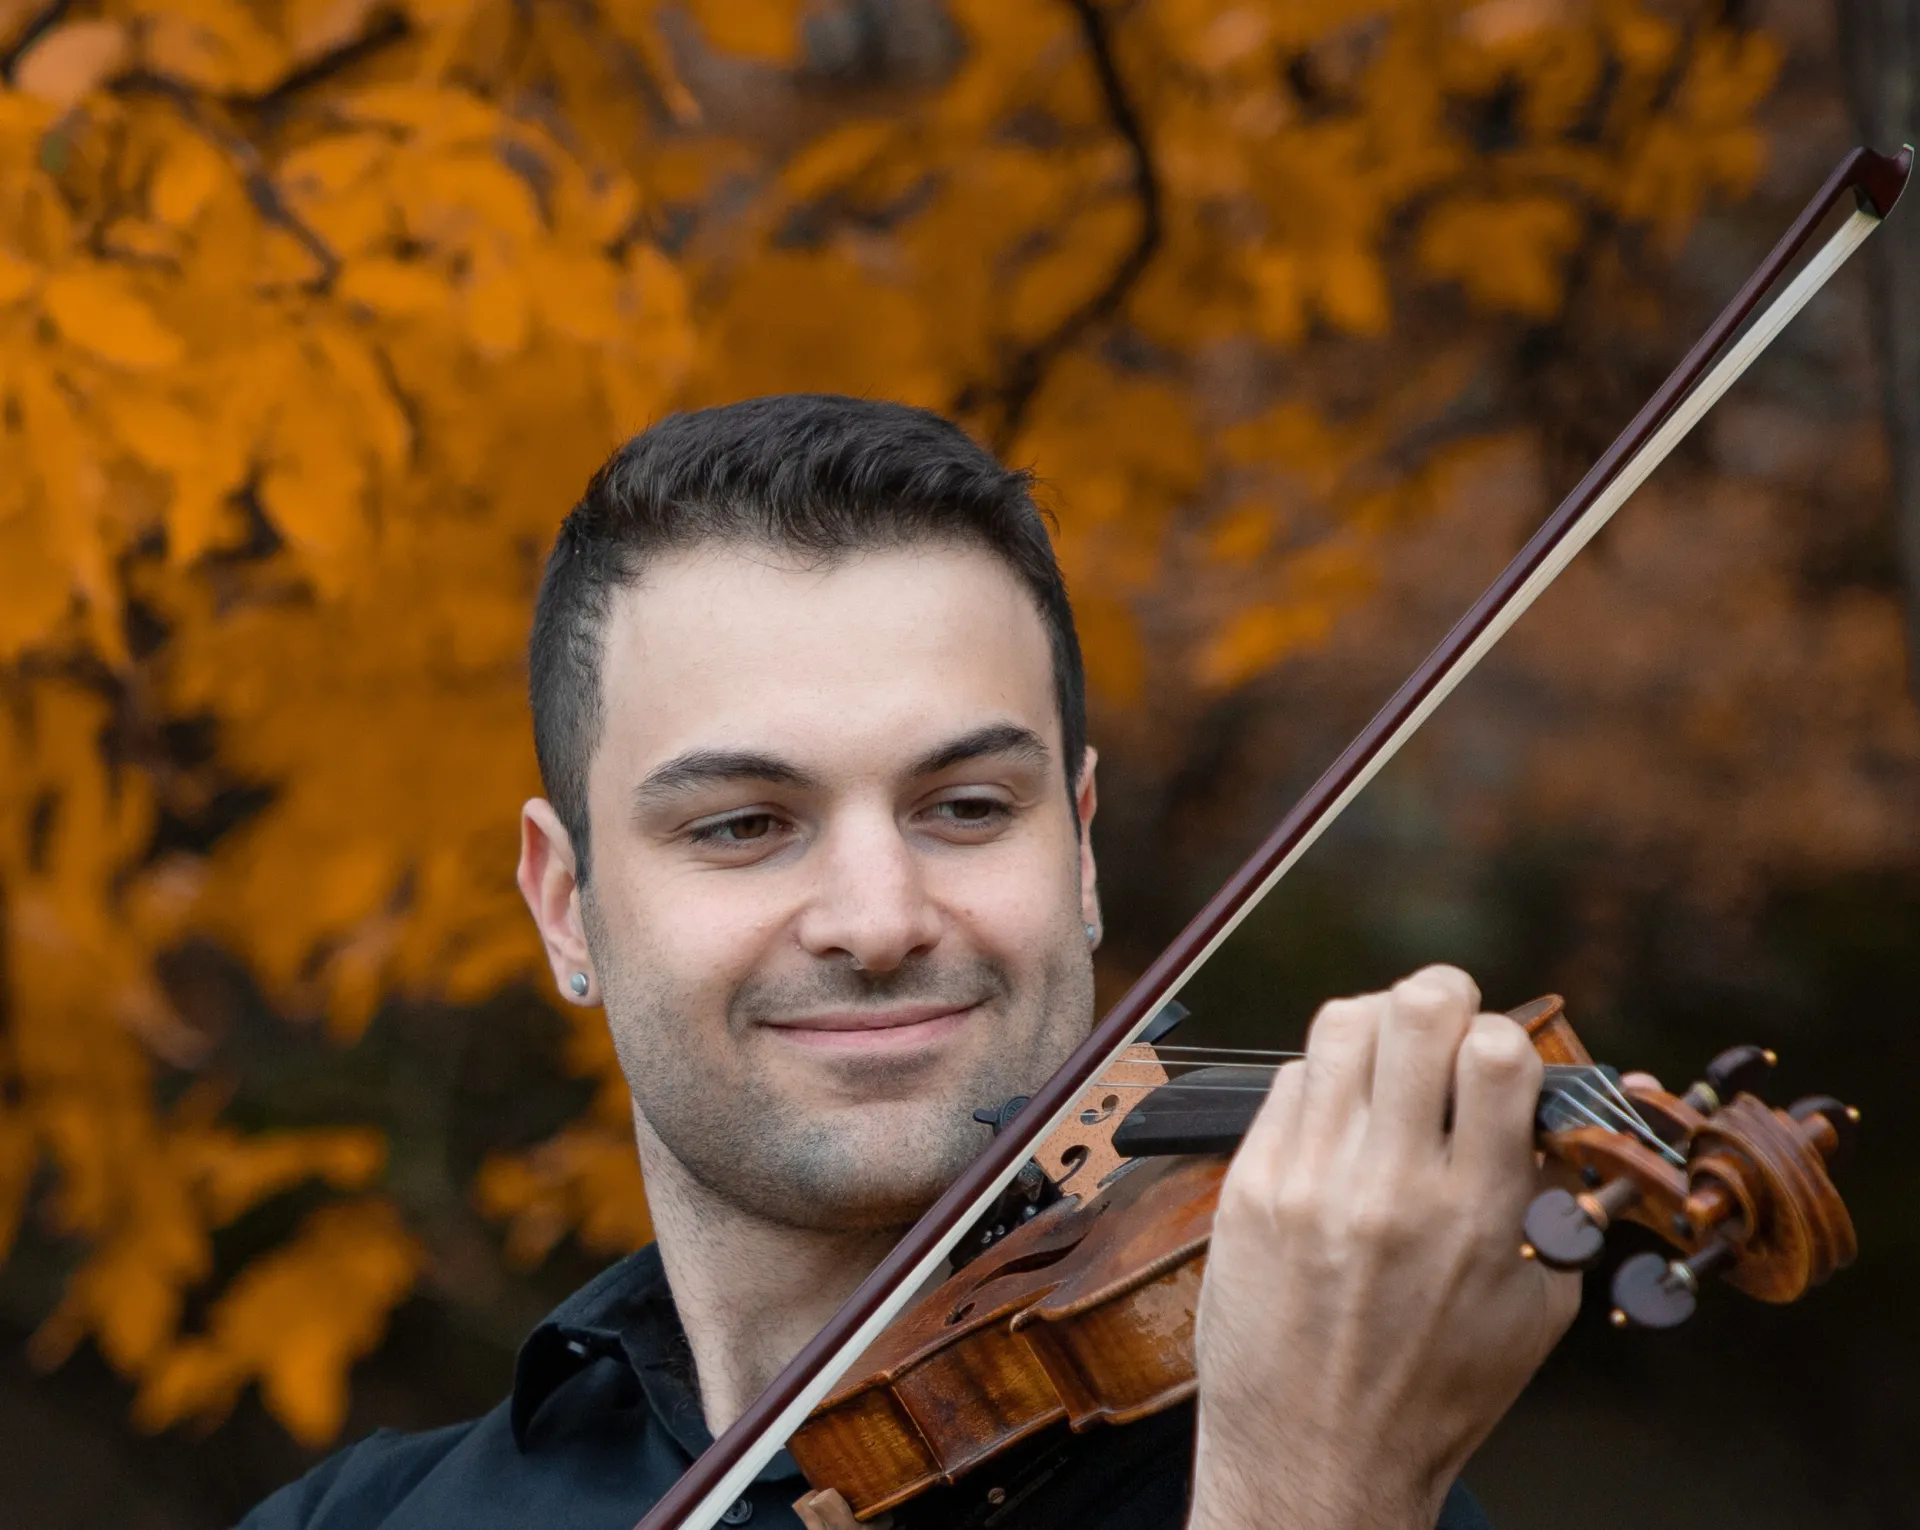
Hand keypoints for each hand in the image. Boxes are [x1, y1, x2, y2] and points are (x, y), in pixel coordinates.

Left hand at [1187, 966, 1579, 1529]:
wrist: (1318, 1460)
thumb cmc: (1434, 1393)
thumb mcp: (1533, 1308)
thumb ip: (1548, 1200)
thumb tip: (1545, 1109)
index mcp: (1476, 1213)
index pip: (1497, 1053)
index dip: (1501, 1033)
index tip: (1495, 1053)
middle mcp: (1390, 1186)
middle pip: (1412, 1011)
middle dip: (1438, 996)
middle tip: (1441, 1019)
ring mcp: (1310, 1180)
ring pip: (1340, 1027)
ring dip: (1375, 1025)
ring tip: (1387, 1057)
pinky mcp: (1250, 1187)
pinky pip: (1290, 1084)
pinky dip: (1323, 1083)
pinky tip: (1338, 1119)